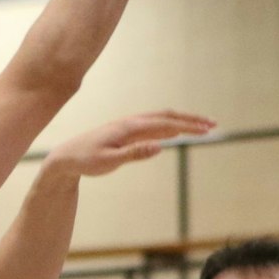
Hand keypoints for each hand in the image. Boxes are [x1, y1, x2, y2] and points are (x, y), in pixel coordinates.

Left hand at [45, 111, 215, 178]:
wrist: (65, 158)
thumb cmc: (86, 161)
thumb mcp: (109, 162)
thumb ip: (134, 154)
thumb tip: (160, 147)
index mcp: (129, 128)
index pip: (165, 123)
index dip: (188, 126)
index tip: (207, 130)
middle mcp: (131, 123)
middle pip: (167, 116)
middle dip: (191, 120)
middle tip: (213, 125)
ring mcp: (129, 126)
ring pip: (161, 119)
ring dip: (182, 121)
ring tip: (201, 127)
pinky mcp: (126, 133)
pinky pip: (152, 125)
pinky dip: (170, 126)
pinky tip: (177, 131)